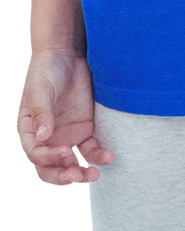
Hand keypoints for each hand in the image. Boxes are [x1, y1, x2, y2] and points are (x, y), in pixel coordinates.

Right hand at [18, 50, 114, 185]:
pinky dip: (98, 156)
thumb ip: (42, 112)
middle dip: (62, 176)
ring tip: (94, 175)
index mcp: (30, 130)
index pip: (35, 154)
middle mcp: (47, 138)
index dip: (48, 158)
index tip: (65, 152)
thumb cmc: (46, 70)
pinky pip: (90, 150)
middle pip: (50, 167)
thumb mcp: (40, 89)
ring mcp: (65, 136)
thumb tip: (42, 136)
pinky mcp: (84, 130)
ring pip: (70, 164)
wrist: (66, 55)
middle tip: (77, 176)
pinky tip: (108, 157)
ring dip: (80, 173)